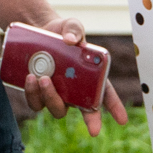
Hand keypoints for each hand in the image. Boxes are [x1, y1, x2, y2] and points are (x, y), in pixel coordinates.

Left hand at [15, 15, 120, 131]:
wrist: (37, 32)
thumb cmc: (61, 32)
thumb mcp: (71, 25)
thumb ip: (74, 29)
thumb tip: (70, 39)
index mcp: (90, 77)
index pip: (105, 94)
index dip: (115, 107)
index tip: (122, 120)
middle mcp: (75, 90)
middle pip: (84, 109)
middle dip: (90, 118)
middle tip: (93, 126)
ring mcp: (56, 94)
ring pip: (57, 108)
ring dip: (52, 97)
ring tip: (43, 78)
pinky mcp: (38, 93)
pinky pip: (36, 102)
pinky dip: (33, 93)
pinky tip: (30, 78)